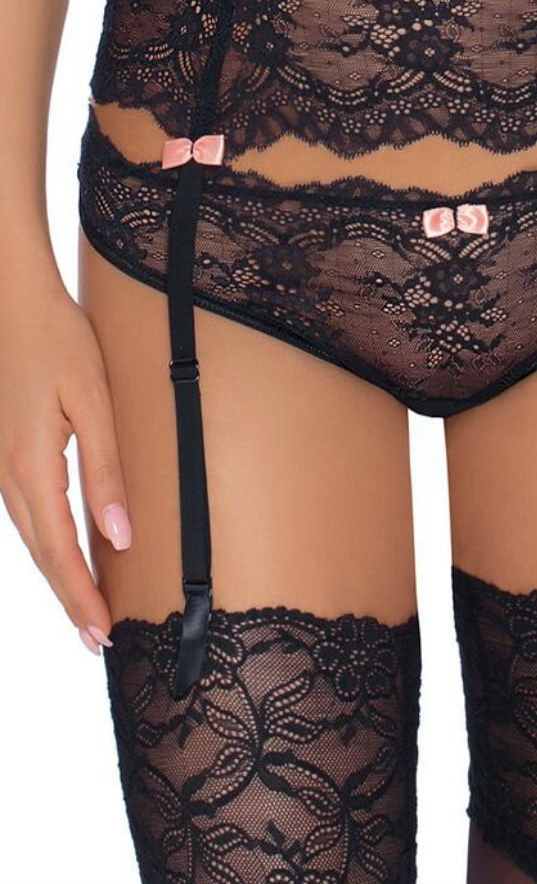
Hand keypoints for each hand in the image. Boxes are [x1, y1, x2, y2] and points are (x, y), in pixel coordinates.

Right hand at [0, 269, 130, 653]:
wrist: (15, 300)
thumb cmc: (60, 342)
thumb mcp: (93, 402)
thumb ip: (107, 469)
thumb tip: (120, 534)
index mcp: (31, 465)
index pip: (58, 549)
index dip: (81, 595)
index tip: (101, 634)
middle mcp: (9, 472)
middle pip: (40, 551)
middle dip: (69, 596)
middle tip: (97, 639)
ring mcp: (2, 461)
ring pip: (31, 533)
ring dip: (58, 572)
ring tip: (86, 606)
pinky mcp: (7, 450)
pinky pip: (27, 509)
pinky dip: (46, 540)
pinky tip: (65, 549)